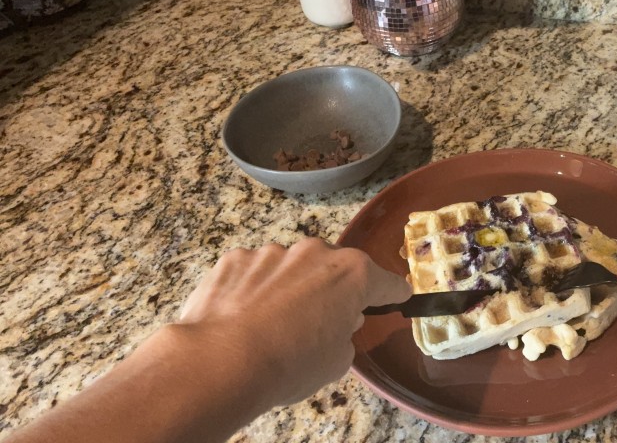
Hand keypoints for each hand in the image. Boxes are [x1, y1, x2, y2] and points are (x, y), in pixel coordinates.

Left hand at [173, 238, 410, 405]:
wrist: (221, 362)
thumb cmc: (289, 364)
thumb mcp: (336, 362)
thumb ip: (345, 334)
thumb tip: (338, 323)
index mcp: (352, 275)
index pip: (385, 282)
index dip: (391, 293)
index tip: (395, 297)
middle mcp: (315, 253)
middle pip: (334, 269)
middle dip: (331, 290)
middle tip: (321, 322)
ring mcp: (272, 252)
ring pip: (291, 268)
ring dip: (290, 288)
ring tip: (273, 324)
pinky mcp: (235, 259)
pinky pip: (254, 272)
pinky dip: (254, 289)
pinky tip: (244, 318)